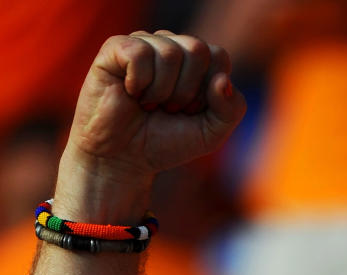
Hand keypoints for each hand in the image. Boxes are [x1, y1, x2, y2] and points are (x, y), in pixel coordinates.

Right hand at [64, 31, 245, 189]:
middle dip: (186, 92)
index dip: (208, 93)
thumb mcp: (210, 135)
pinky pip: (140, 53)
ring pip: (170, 54)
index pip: (218, 57)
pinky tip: (131, 93)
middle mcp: (171, 45)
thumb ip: (231, 110)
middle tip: (169, 108)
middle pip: (197, 50)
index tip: (190, 112)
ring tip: (148, 105)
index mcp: (196, 61)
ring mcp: (143, 43)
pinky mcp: (115, 47)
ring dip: (161, 92)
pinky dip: (139, 83)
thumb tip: (223, 80)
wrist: (125, 159)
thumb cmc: (166, 142)